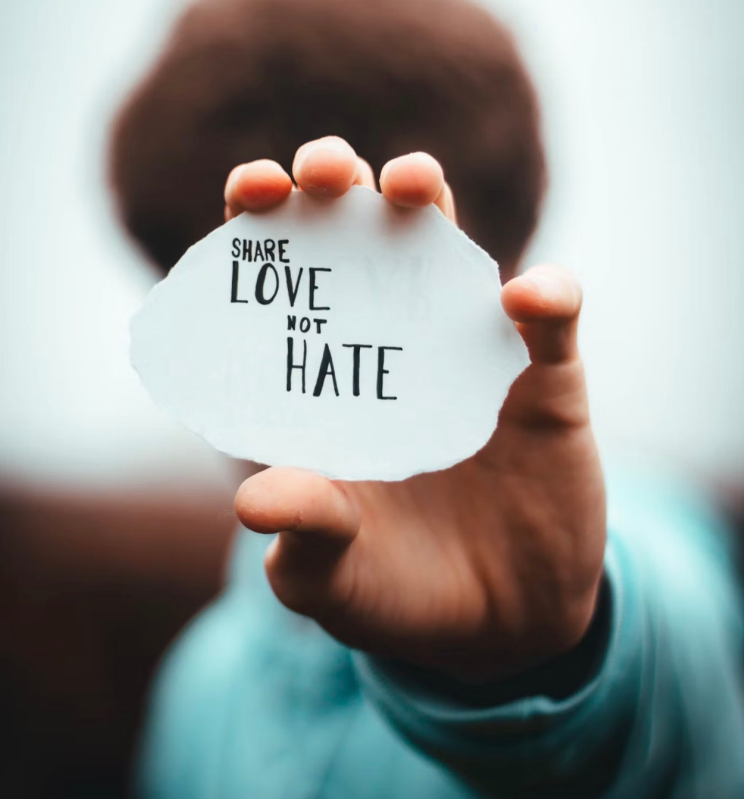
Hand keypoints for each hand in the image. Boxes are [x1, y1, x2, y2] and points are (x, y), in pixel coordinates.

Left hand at [227, 136, 605, 679]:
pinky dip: (544, 298)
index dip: (258, 227)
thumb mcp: (334, 581)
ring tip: (410, 185)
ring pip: (445, 251)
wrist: (498, 625)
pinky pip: (550, 323)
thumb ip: (302, 538)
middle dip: (334, 185)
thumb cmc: (395, 594)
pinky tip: (525, 300)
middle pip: (355, 238)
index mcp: (325, 386)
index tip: (250, 194)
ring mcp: (467, 357)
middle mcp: (389, 350)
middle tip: (323, 173)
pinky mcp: (543, 384)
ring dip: (426, 202)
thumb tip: (255, 497)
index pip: (281, 285)